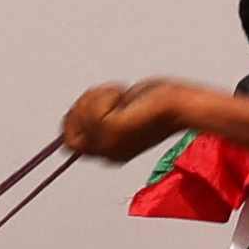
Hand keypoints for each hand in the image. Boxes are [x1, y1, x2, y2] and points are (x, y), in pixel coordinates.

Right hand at [61, 79, 197, 164]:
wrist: (179, 105)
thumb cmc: (158, 104)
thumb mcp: (120, 113)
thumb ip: (97, 119)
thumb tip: (71, 116)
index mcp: (111, 152)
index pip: (69, 141)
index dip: (74, 117)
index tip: (95, 99)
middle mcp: (108, 154)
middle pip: (69, 129)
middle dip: (84, 104)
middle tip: (112, 95)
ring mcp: (109, 145)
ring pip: (77, 116)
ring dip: (96, 97)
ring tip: (121, 96)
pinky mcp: (113, 130)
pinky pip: (90, 108)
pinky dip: (104, 94)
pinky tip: (123, 96)